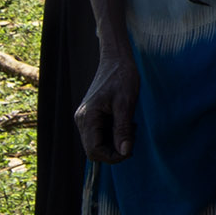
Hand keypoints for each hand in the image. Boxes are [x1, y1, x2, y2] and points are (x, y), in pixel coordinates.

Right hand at [76, 48, 138, 163]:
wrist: (117, 58)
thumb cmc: (122, 77)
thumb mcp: (126, 103)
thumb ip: (123, 129)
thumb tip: (125, 152)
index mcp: (88, 118)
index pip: (94, 151)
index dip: (112, 156)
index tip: (130, 150)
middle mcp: (82, 120)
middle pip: (94, 149)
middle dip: (114, 149)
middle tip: (132, 136)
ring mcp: (86, 118)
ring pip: (98, 142)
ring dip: (115, 141)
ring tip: (131, 127)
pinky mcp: (93, 115)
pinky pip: (101, 133)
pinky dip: (114, 133)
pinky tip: (126, 122)